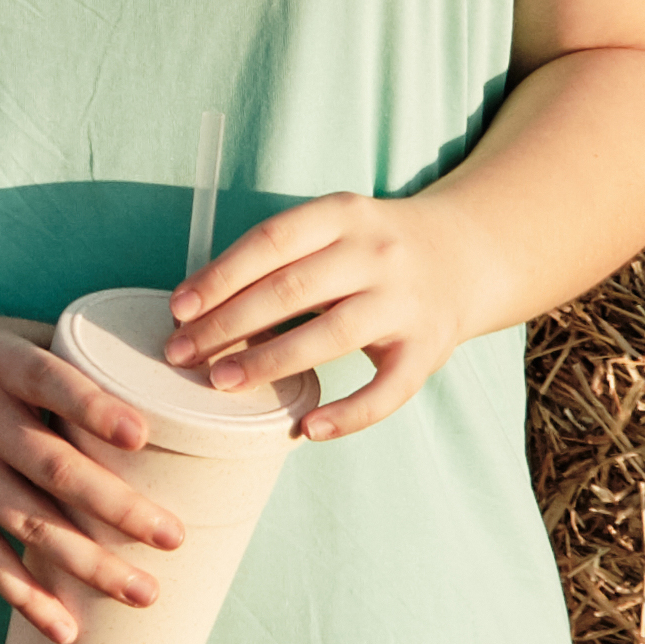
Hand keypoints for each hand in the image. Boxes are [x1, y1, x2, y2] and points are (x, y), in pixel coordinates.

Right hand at [0, 300, 189, 643]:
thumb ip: (61, 355)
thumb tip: (150, 373)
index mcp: (0, 363)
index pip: (52, 384)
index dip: (95, 410)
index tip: (141, 436)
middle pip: (55, 468)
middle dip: (119, 508)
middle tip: (173, 537)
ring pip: (30, 524)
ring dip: (90, 563)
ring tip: (144, 593)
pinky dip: (26, 597)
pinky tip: (66, 628)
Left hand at [172, 191, 499, 441]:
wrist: (466, 253)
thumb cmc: (369, 249)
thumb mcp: (331, 229)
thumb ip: (277, 259)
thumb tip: (194, 307)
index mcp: (343, 215)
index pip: (271, 241)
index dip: (220, 276)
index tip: (178, 309)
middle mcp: (377, 254)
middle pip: (292, 289)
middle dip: (229, 323)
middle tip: (180, 353)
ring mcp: (405, 302)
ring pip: (330, 335)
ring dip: (269, 361)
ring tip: (220, 381)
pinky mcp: (427, 349)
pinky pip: (387, 390)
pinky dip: (348, 414)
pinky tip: (306, 428)